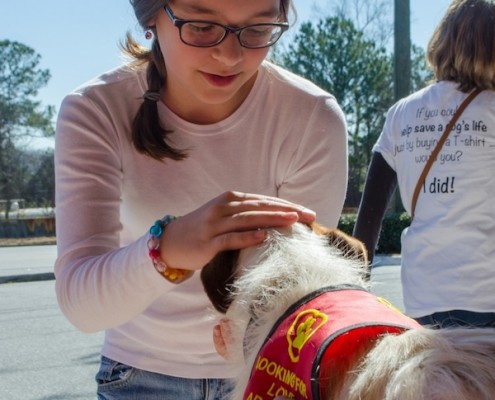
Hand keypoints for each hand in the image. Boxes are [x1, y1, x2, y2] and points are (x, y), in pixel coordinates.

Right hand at [160, 191, 314, 269]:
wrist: (171, 242)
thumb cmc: (204, 230)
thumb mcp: (225, 216)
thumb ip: (247, 214)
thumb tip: (277, 218)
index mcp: (230, 199)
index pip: (264, 200)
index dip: (287, 205)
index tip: (308, 212)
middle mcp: (224, 207)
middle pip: (260, 207)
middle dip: (286, 211)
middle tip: (309, 216)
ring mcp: (215, 224)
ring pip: (248, 220)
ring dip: (272, 219)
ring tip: (293, 222)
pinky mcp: (208, 242)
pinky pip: (231, 239)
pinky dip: (248, 237)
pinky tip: (264, 237)